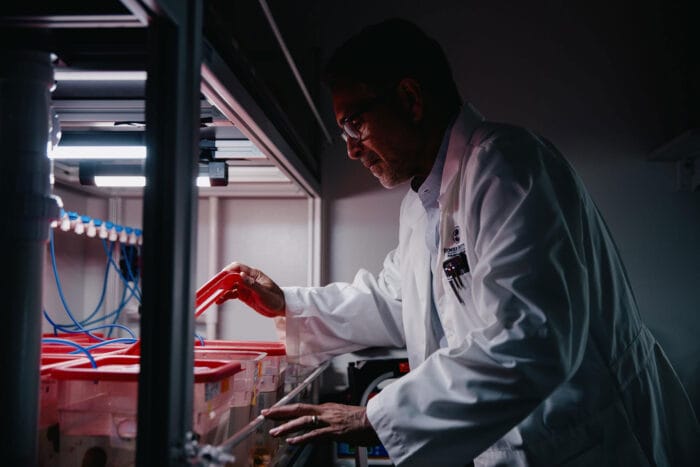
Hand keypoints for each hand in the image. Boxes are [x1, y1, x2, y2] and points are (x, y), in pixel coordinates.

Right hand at [219, 262, 284, 317]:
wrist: (280, 308)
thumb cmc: (275, 298)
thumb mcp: (264, 292)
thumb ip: (252, 284)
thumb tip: (241, 275)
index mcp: (254, 274)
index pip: (238, 267)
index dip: (228, 270)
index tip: (221, 277)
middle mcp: (248, 279)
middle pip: (231, 276)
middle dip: (223, 281)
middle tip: (216, 288)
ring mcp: (245, 287)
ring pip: (230, 286)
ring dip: (223, 290)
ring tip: (216, 296)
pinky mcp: (243, 295)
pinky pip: (232, 294)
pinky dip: (225, 296)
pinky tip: (220, 300)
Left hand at [262, 403, 379, 445]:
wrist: (377, 420)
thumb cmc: (363, 421)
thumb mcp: (343, 417)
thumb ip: (329, 421)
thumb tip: (319, 427)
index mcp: (327, 408)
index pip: (302, 407)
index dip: (286, 409)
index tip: (273, 411)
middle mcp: (326, 411)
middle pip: (298, 409)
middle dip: (280, 412)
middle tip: (265, 415)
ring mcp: (329, 421)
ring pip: (303, 421)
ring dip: (287, 427)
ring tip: (274, 432)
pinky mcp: (335, 431)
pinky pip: (315, 435)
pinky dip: (302, 438)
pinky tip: (292, 442)